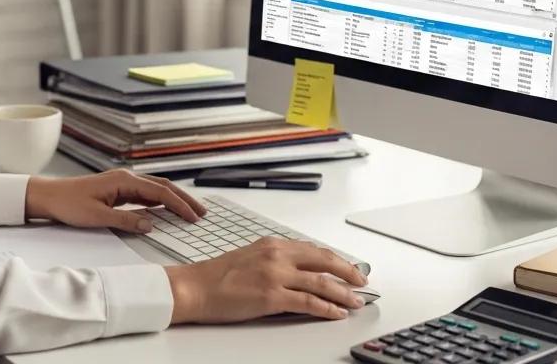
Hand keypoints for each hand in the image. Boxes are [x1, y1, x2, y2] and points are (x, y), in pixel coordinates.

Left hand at [24, 169, 206, 233]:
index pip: (160, 192)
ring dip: (174, 199)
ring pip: (156, 189)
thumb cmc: (69, 204)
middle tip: (202, 212)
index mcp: (124, 181)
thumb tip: (151, 224)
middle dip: (184, 199)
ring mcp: (123, 183)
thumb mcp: (97, 217)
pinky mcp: (118, 190)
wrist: (48, 197)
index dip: (179, 205)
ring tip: (190, 211)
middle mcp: (126, 178)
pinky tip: (166, 210)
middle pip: (163, 186)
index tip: (194, 217)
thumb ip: (126, 221)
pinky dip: (160, 201)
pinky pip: (145, 195)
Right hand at [164, 236, 367, 323]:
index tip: (348, 267)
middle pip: (324, 261)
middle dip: (348, 272)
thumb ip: (275, 260)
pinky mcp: (272, 297)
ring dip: (343, 293)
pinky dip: (327, 308)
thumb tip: (298, 272)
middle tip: (362, 281)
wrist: (194, 287)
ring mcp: (275, 275)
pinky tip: (336, 313)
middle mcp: (277, 255)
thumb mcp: (250, 257)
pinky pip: (308, 303)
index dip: (336, 259)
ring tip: (355, 300)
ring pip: (321, 283)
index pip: (313, 250)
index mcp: (272, 244)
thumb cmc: (216, 276)